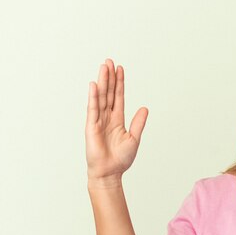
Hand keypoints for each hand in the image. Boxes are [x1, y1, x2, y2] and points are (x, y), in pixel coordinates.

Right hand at [85, 58, 147, 183]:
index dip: (119, 83)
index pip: (118, 97)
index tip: (120, 69)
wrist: (110, 173)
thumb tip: (145, 108)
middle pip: (109, 93)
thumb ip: (138, 123)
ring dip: (102, 82)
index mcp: (118, 120)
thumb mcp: (134, 138)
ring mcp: (98, 121)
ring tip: (103, 67)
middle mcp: (107, 117)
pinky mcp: (91, 127)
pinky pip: (92, 109)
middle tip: (110, 61)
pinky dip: (93, 97)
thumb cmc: (121, 159)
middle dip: (109, 77)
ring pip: (101, 97)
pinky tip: (94, 85)